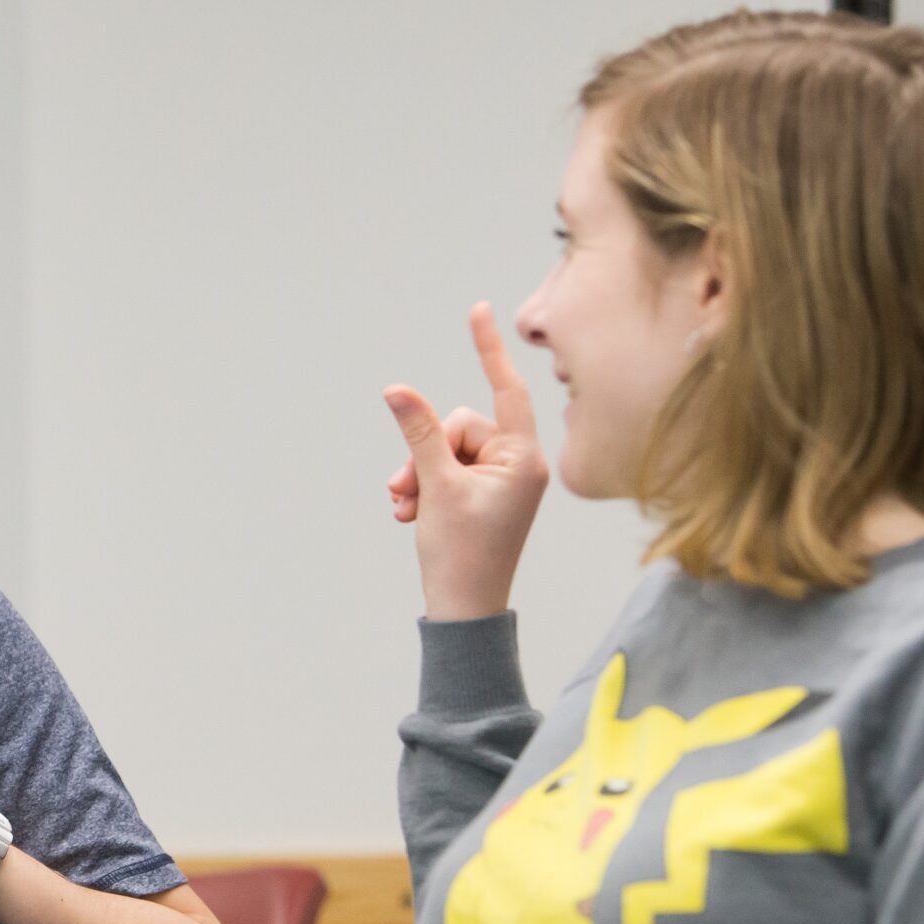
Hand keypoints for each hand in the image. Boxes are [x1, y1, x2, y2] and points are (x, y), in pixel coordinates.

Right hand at [383, 302, 549, 620]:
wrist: (464, 612)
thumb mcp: (435, 486)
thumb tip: (399, 389)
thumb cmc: (460, 555)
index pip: (506, 390)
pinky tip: (411, 514)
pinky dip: (426, 488)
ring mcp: (504, 481)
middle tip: (404, 492)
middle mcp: (520, 465)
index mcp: (524, 459)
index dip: (488, 349)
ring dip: (420, 476)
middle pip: (460, 427)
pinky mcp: (486, 496)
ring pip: (447, 451)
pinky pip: (449, 471)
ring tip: (404, 509)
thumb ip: (419, 432)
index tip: (478, 311)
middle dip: (425, 455)